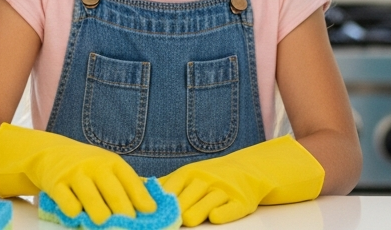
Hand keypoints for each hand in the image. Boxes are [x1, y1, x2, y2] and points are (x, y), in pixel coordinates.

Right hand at [0, 124, 155, 224]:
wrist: (50, 153)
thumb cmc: (87, 167)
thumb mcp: (107, 168)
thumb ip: (125, 185)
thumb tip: (150, 209)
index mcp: (112, 163)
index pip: (131, 182)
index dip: (142, 200)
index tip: (151, 214)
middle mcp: (95, 167)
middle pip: (115, 194)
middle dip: (124, 214)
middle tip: (129, 226)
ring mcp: (75, 175)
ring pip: (92, 201)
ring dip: (101, 217)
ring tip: (104, 223)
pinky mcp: (56, 184)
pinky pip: (68, 204)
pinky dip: (75, 213)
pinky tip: (78, 216)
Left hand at [160, 137, 323, 226]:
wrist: (252, 170)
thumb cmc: (213, 177)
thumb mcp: (190, 176)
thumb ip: (167, 185)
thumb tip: (137, 186)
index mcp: (190, 173)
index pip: (170, 187)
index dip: (158, 201)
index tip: (146, 213)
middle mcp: (207, 179)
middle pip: (186, 196)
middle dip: (174, 210)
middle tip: (163, 221)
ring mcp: (225, 190)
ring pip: (206, 202)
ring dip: (195, 211)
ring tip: (187, 219)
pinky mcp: (241, 201)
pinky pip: (231, 208)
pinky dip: (223, 213)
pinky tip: (215, 217)